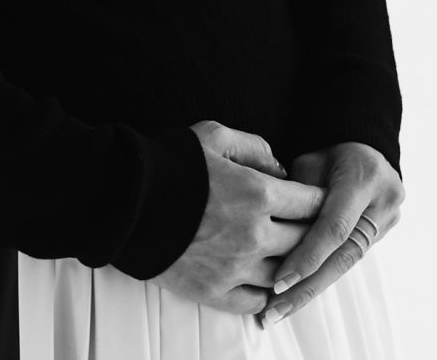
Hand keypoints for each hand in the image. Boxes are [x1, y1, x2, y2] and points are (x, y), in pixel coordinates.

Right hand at [156, 121, 323, 315]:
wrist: (119, 198)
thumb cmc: (166, 162)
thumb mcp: (212, 136)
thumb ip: (254, 147)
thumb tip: (280, 169)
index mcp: (257, 193)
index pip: (312, 203)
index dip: (318, 200)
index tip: (313, 200)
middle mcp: (254, 234)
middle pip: (305, 241)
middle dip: (309, 231)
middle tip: (302, 226)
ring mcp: (234, 267)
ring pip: (284, 274)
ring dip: (288, 264)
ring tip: (283, 254)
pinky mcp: (212, 291)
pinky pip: (254, 302)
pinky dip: (264, 293)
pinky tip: (263, 283)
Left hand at [259, 141, 402, 326]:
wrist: (365, 149)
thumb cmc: (328, 152)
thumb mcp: (309, 161)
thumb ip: (296, 195)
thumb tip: (273, 232)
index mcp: (364, 178)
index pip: (334, 228)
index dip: (306, 257)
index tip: (278, 282)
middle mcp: (383, 202)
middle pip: (342, 255)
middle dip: (306, 286)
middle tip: (274, 310)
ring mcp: (388, 220)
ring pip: (346, 264)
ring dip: (311, 289)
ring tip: (279, 311)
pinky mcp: (384, 234)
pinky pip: (348, 260)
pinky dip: (321, 278)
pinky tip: (297, 297)